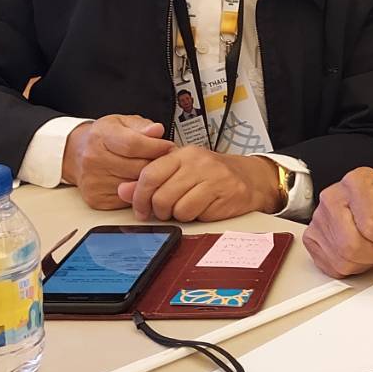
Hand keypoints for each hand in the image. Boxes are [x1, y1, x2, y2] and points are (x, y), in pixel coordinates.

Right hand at [62, 114, 175, 208]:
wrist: (76, 153)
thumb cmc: (104, 137)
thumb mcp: (122, 122)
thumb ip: (142, 126)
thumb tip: (157, 131)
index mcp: (101, 136)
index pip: (134, 145)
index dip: (156, 147)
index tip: (168, 147)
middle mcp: (94, 159)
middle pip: (137, 167)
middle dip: (156, 164)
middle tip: (164, 160)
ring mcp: (93, 181)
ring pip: (135, 185)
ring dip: (148, 180)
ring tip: (150, 169)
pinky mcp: (96, 198)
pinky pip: (127, 199)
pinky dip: (136, 192)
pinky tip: (136, 181)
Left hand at [117, 147, 282, 221]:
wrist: (249, 178)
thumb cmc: (211, 175)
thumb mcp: (179, 172)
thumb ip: (151, 181)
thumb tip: (123, 191)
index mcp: (182, 154)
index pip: (149, 174)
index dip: (139, 196)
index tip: (140, 209)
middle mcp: (197, 162)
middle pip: (161, 196)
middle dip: (159, 210)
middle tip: (166, 211)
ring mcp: (213, 177)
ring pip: (178, 208)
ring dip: (179, 215)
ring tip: (188, 207)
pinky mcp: (225, 193)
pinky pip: (197, 214)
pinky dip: (196, 217)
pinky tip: (203, 209)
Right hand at [302, 168, 372, 277]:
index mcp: (357, 182)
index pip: (371, 225)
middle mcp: (333, 198)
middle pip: (352, 246)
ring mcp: (319, 219)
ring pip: (343, 260)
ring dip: (367, 260)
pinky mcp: (313, 238)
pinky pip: (333, 267)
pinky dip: (353, 266)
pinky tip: (362, 250)